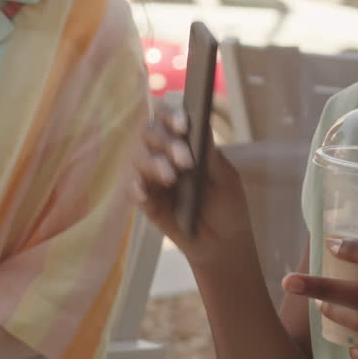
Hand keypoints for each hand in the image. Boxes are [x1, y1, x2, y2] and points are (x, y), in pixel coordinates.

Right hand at [130, 103, 256, 269]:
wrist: (224, 243)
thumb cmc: (226, 205)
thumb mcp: (225, 178)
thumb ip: (210, 154)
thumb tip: (201, 122)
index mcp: (184, 142)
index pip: (168, 117)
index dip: (172, 115)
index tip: (184, 126)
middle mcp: (164, 154)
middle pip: (150, 133)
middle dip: (166, 142)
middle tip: (185, 160)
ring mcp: (153, 177)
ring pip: (139, 158)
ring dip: (154, 164)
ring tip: (171, 178)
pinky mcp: (146, 201)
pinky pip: (131, 189)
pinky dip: (136, 187)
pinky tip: (145, 191)